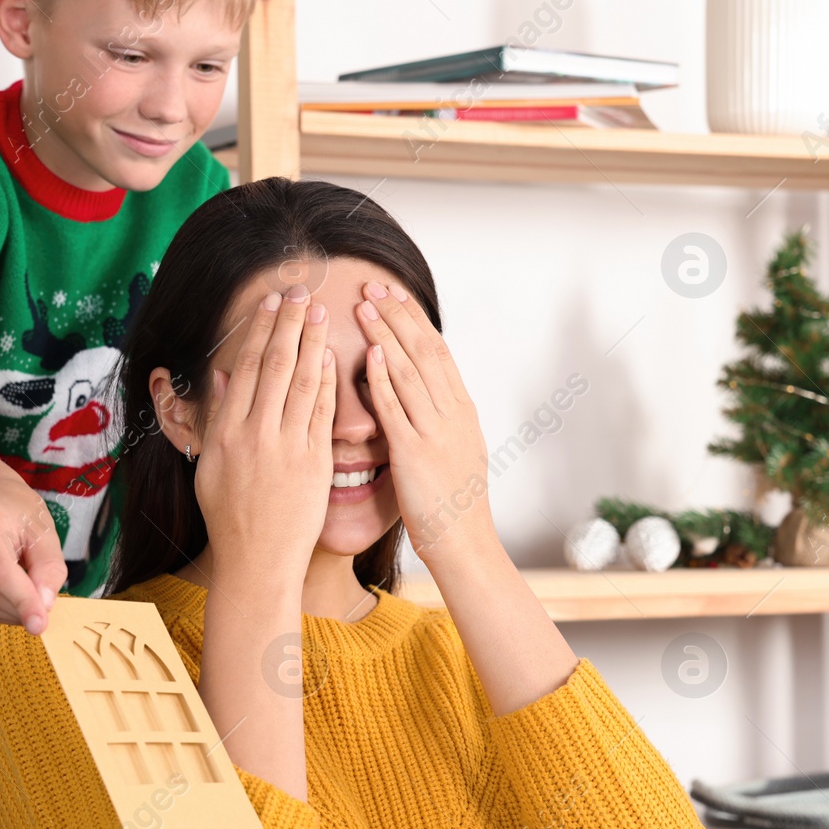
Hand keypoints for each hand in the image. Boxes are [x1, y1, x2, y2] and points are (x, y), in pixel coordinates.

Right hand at [0, 446, 66, 634]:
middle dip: (18, 608)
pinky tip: (3, 597)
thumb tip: (44, 605)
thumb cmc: (15, 512)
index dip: (21, 601)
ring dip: (5, 612)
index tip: (40, 625)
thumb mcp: (44, 531)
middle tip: (41, 609)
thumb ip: (49, 568)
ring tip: (24, 599)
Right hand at [194, 286, 335, 580]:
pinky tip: (334, 357)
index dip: (261, 331)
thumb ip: (218, 419)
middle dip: (289, 324)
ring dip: (312, 342)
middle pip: (274, 366)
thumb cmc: (231, 516)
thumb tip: (221, 378)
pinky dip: (327, 383)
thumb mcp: (210, 466)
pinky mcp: (313, 463)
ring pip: (300, 383)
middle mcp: (254, 434)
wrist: (256, 560)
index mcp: (227, 432)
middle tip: (301, 290)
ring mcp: (285, 447)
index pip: (246, 368)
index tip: (272, 303)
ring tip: (321, 311)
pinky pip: (321, 414)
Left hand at [354, 280, 494, 564]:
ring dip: (387, 334)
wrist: (464, 542)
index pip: (438, 352)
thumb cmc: (454, 504)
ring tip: (364, 306)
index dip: (415, 320)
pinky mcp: (416, 452)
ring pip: (411, 370)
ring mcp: (436, 431)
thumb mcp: (457, 451)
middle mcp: (453, 414)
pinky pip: (398, 408)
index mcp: (463, 411)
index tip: (394, 294)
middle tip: (373, 285)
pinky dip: (384, 378)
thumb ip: (441, 420)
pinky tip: (370, 354)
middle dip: (398, 315)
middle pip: (425, 350)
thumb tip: (426, 396)